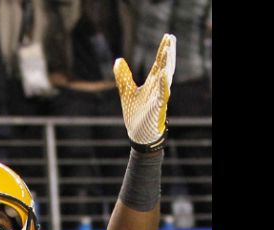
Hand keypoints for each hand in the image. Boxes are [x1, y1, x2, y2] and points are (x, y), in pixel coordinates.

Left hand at [114, 33, 175, 151]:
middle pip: (165, 67)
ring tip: (168, 50)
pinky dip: (163, 85)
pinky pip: (162, 95)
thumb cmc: (135, 113)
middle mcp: (158, 88)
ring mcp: (158, 97)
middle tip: (171, 38)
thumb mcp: (126, 91)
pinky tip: (164, 75)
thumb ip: (123, 76)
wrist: (137, 133)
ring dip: (167, 65)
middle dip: (168, 53)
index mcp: (152, 83)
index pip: (159, 63)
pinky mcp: (157, 108)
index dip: (163, 50)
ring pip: (165, 78)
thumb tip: (118, 60)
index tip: (167, 36)